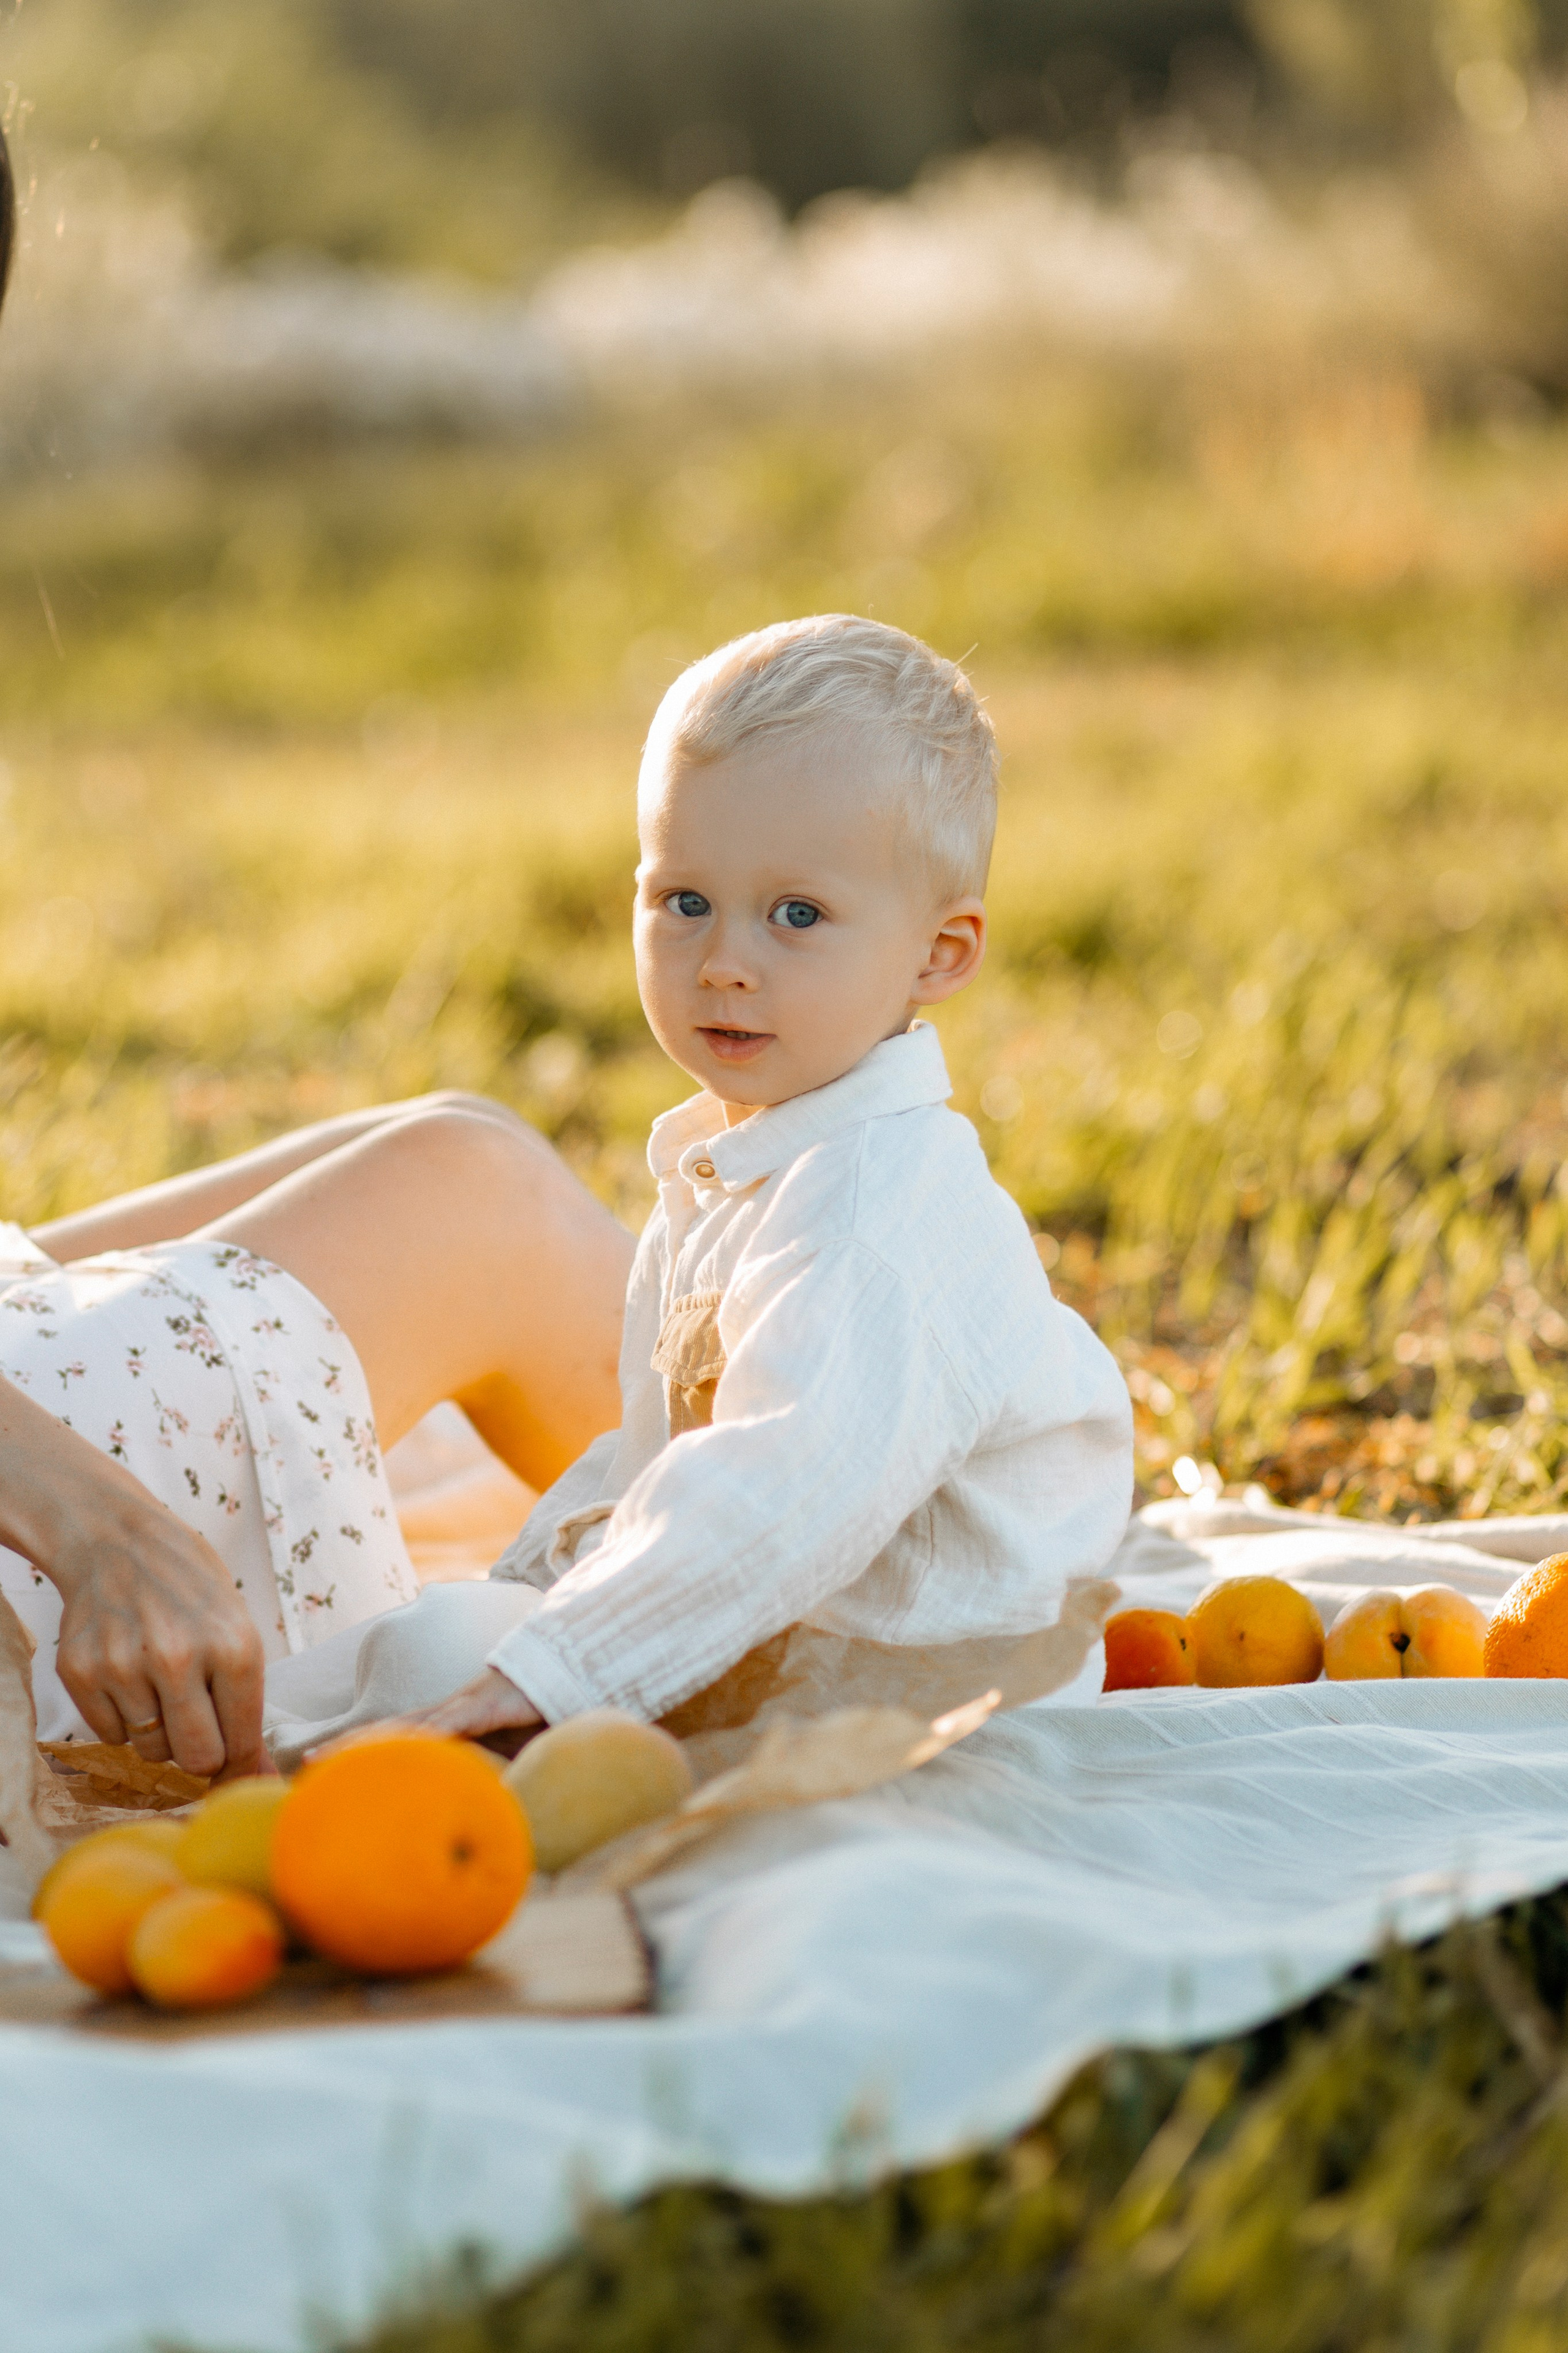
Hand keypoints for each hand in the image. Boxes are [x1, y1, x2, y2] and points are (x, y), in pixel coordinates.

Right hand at [0, 1369, 270, 1780]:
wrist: (116, 1540)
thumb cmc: (189, 1586)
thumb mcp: (236, 1629)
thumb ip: (247, 1705)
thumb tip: (259, 1778)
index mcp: (233, 1645)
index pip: (240, 1743)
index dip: (240, 1759)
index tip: (233, 1756)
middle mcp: (179, 1657)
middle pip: (197, 1759)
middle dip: (200, 1752)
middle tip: (197, 1721)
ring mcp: (124, 1666)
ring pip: (151, 1752)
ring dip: (159, 1732)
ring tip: (160, 1684)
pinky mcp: (81, 1673)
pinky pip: (110, 1736)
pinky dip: (122, 1718)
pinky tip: (129, 1675)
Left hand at [313, 1667, 543, 1759]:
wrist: (563, 1676)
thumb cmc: (533, 1717)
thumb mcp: (503, 1756)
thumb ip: (481, 1776)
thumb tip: (465, 1810)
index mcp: (446, 1723)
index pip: (395, 1738)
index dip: (359, 1751)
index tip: (322, 1767)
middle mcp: (444, 1712)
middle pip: (387, 1729)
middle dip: (347, 1746)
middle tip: (305, 1763)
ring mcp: (459, 1706)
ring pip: (405, 1724)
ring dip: (368, 1740)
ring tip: (332, 1756)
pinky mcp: (480, 1705)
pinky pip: (445, 1724)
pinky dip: (420, 1736)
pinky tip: (396, 1748)